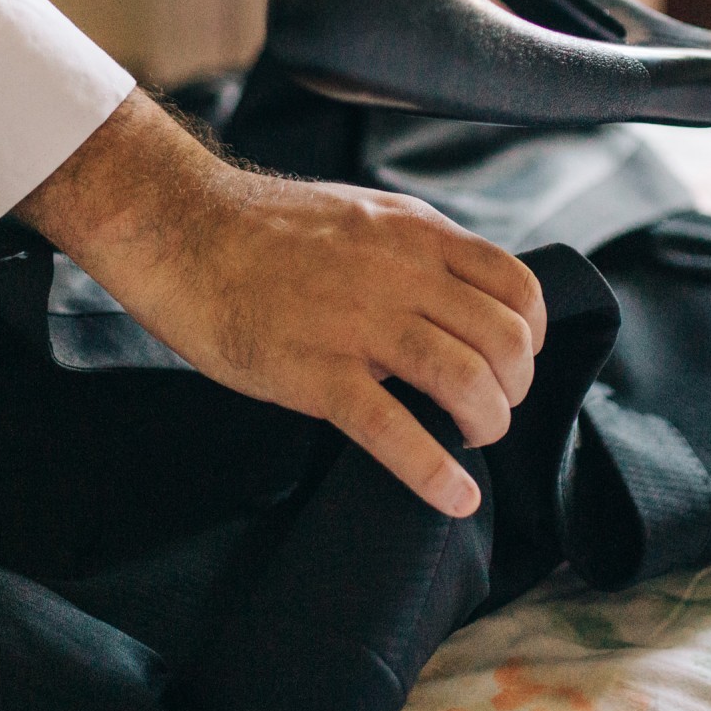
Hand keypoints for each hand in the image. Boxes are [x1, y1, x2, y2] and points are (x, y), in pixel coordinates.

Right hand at [14, 92, 546, 516]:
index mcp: (415, 233)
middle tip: (487, 409)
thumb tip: (453, 295)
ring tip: (470, 441)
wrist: (180, 228)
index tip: (513, 362)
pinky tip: (454, 496)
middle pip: (505, 342)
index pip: (518, 287)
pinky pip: (394, 430)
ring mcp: (360, 323)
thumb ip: (411, 252)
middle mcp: (401, 274)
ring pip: (466, 382)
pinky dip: (435, 472)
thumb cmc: (260, 229)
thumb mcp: (359, 214)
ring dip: (486, 426)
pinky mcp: (316, 372)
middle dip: (513, 390)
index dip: (531, 336)